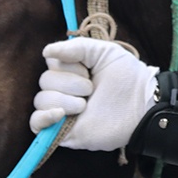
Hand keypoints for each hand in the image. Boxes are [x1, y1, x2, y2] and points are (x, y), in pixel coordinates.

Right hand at [30, 37, 156, 150]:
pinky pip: (35, 124)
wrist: (142, 105)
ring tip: (85, 104)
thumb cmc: (127, 77)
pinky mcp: (63, 130)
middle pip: (44, 81)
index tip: (87, 69)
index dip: (67, 64)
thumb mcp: (105, 52)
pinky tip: (60, 114)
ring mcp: (63, 110)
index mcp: (72, 70)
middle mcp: (64, 89)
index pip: (51, 62)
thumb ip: (76, 47)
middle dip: (69, 83)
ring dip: (64, 99)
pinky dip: (42, 118)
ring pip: (40, 100)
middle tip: (91, 89)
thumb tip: (46, 52)